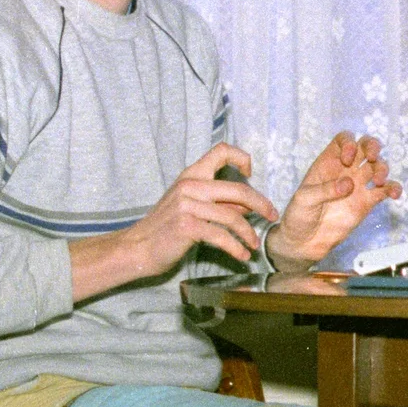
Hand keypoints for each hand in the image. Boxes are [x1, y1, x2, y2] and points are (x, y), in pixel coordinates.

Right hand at [69, 143, 278, 300]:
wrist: (135, 248)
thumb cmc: (164, 229)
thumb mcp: (190, 207)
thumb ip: (218, 203)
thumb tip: (249, 206)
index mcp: (191, 175)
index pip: (220, 151)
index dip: (240, 157)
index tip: (250, 174)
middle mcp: (190, 185)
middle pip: (238, 189)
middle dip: (261, 204)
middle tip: (271, 216)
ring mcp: (187, 204)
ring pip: (233, 217)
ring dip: (248, 234)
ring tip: (254, 246)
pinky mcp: (186, 225)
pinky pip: (222, 236)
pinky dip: (236, 248)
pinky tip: (241, 256)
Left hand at [268, 132, 402, 272]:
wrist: (305, 242)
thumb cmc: (299, 215)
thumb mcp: (304, 199)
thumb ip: (325, 189)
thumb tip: (350, 184)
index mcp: (328, 162)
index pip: (344, 140)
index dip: (349, 143)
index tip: (347, 159)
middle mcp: (346, 169)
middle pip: (366, 146)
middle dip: (373, 146)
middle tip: (372, 158)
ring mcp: (358, 185)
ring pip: (377, 166)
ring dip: (382, 168)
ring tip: (378, 182)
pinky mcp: (367, 202)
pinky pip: (385, 190)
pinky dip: (393, 188)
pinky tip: (394, 194)